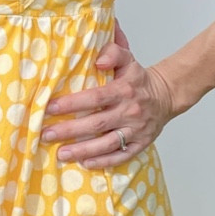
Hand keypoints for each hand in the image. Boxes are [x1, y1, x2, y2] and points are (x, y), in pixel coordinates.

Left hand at [40, 22, 176, 167]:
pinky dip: (103, 161)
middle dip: (70, 130)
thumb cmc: (138, 79)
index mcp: (124, 90)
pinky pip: (121, 156)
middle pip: (96, 123)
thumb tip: (99, 60)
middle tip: (46, 134)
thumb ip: (113, 52)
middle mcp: (130, 111)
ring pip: (107, 143)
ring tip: (61, 154)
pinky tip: (85, 163)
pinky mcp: (141, 144)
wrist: (167, 95)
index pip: (95, 97)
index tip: (50, 108)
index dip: (72, 104)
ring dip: (83, 150)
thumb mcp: (128, 59)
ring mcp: (136, 130)